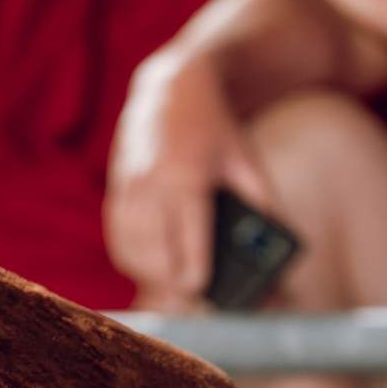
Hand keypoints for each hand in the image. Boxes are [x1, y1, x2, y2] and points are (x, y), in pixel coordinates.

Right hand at [106, 50, 279, 308]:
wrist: (173, 88)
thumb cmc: (216, 129)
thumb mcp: (247, 162)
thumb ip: (262, 206)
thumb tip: (270, 253)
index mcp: (188, 174)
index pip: (187, 235)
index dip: (193, 268)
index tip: (201, 289)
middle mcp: (152, 180)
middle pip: (153, 250)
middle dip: (168, 281)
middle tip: (188, 299)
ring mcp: (129, 184)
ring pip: (129, 247)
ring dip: (147, 274)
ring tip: (168, 289)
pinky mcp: (116, 187)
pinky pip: (117, 235)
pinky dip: (131, 258)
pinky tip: (148, 268)